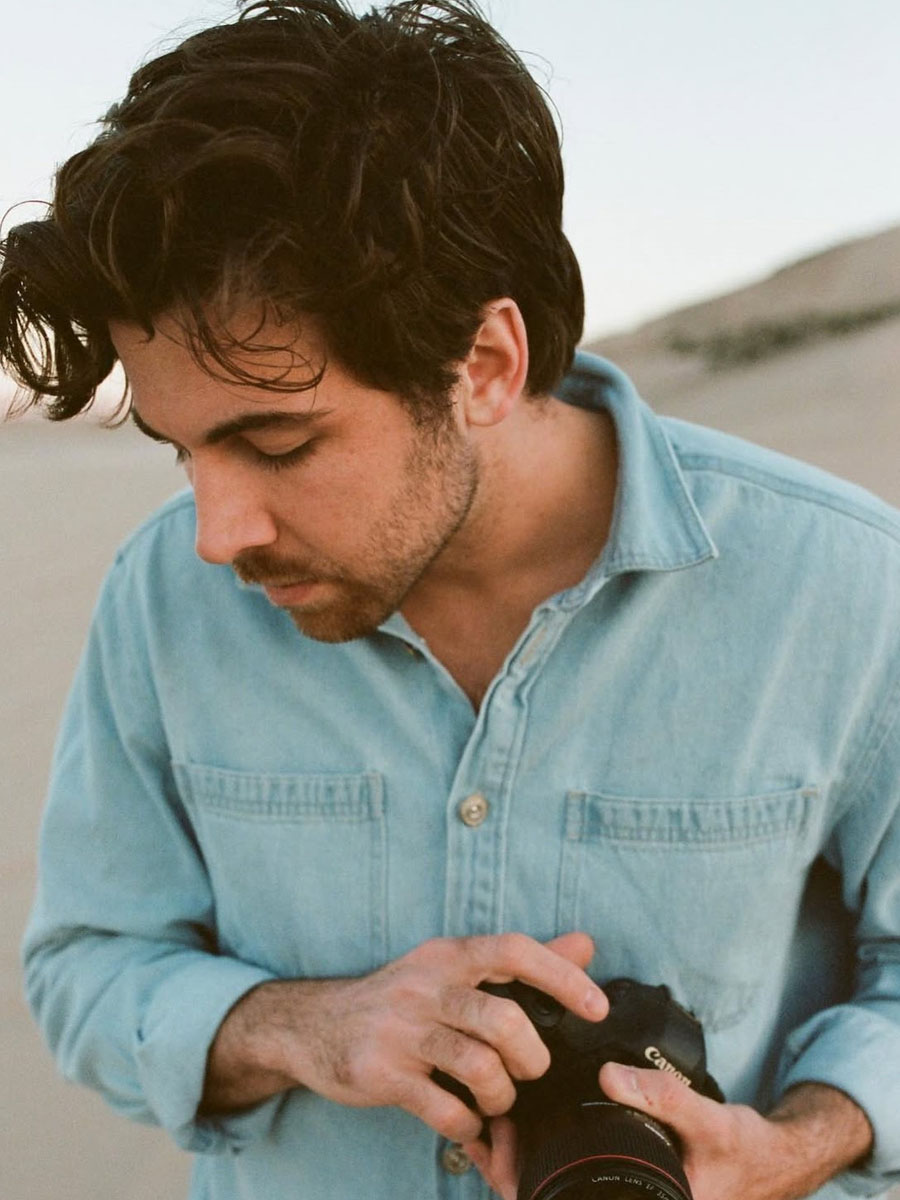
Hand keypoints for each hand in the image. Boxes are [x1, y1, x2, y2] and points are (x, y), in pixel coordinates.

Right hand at [202, 931, 606, 1143]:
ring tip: (496, 1102)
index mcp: (449, 955)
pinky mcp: (381, 1074)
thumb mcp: (451, 966)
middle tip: (529, 1072)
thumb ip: (519, 961)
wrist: (311, 1025)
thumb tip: (585, 943)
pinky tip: (465, 1124)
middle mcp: (426, 985)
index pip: (513, 951)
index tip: (596, 1009)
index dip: (561, 977)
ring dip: (502, 1097)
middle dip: (532, 1058)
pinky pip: (444, 1110)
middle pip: (503, 1019)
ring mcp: (401, 1031)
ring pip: (479, 1067)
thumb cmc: (399, 998)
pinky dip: (467, 1127)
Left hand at [464, 1067, 872, 1199]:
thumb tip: (610, 1074)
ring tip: (496, 1117)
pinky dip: (545, 1149)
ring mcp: (615, 1196)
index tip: (495, 1140)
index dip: (519, 1181)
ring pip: (552, 1189)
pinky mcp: (617, 1178)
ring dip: (521, 1157)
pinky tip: (527, 1119)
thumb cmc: (745, 1151)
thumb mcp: (711, 1122)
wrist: (774, 1160)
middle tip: (483, 1124)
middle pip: (546, 1199)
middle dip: (509, 1167)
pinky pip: (570, 1173)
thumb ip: (664, 1097)